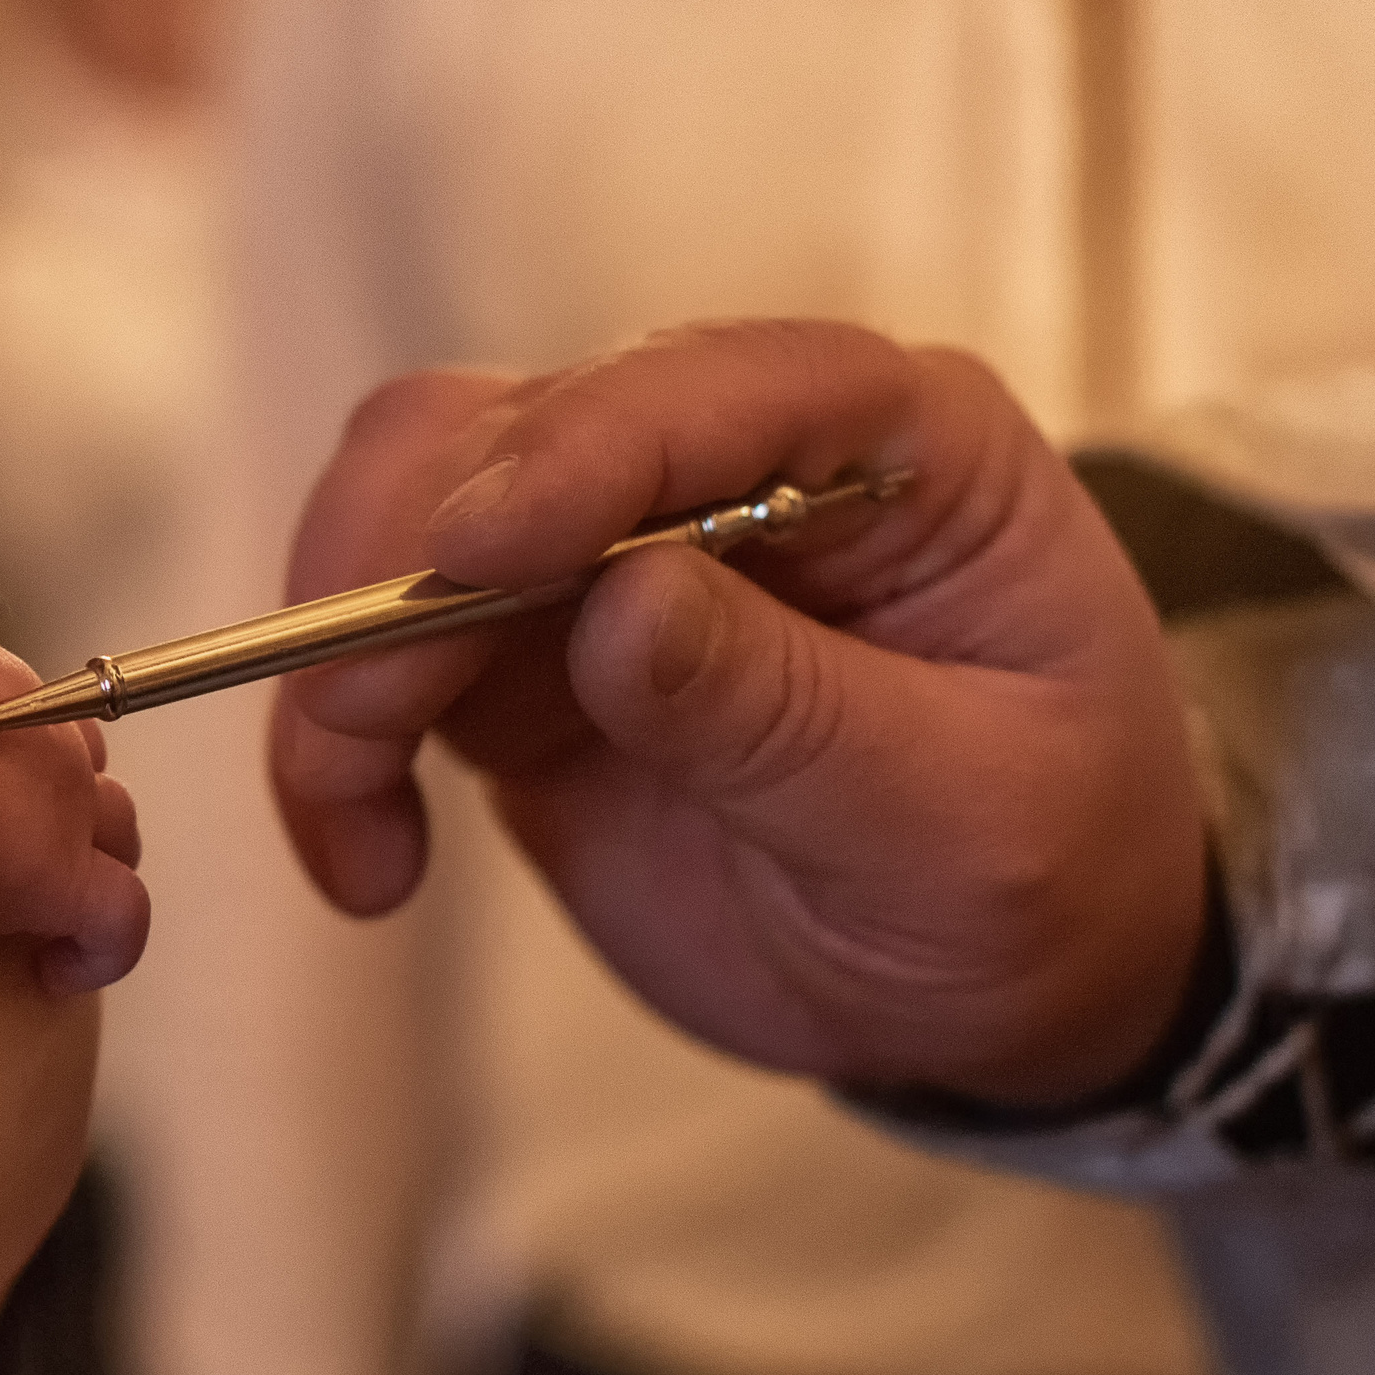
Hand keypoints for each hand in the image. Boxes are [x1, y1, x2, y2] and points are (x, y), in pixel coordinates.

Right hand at [0, 567, 148, 993]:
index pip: (21, 703)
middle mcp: (48, 741)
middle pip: (84, 763)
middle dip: (60, 791)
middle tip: (1, 828)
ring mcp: (64, 815)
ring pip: (117, 832)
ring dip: (94, 858)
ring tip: (45, 894)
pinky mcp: (62, 884)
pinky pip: (117, 923)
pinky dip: (100, 949)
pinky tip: (57, 972)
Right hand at [272, 321, 1206, 1106]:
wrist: (992, 986)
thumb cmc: (1039, 874)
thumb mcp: (963, 824)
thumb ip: (791, 713)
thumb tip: (619, 611)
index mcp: (895, 446)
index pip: (710, 389)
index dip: (577, 451)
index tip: (473, 551)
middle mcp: (729, 463)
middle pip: (508, 429)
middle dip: (408, 560)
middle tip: (366, 714)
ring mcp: (607, 557)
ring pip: (404, 516)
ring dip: (343, 653)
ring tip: (356, 810)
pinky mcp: (524, 661)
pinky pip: (378, 659)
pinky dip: (335, 747)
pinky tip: (371, 862)